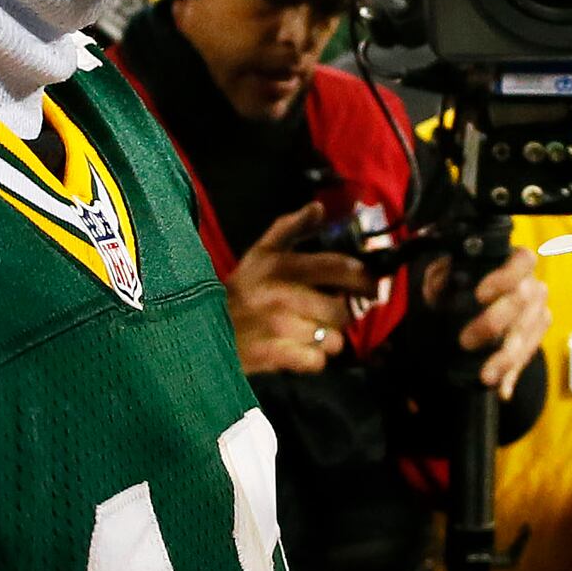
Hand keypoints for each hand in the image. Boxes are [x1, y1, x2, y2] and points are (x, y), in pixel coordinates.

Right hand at [227, 204, 369, 376]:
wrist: (200, 326)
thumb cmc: (240, 289)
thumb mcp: (260, 252)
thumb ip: (291, 227)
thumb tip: (320, 208)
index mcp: (283, 265)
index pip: (338, 267)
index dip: (364, 277)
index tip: (371, 286)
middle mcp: (283, 295)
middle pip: (340, 310)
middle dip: (341, 315)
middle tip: (333, 315)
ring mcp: (279, 327)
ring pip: (331, 339)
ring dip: (328, 340)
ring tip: (314, 334)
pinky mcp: (273, 355)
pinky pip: (315, 362)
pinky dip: (314, 360)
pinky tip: (302, 352)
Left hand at [432, 247, 550, 399]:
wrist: (476, 302)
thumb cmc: (462, 283)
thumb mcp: (448, 275)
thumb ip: (442, 278)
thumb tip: (439, 287)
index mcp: (516, 262)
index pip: (523, 261)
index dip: (505, 277)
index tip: (480, 294)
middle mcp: (532, 286)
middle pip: (523, 302)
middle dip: (494, 323)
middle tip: (465, 341)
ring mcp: (538, 313)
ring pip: (527, 335)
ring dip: (506, 358)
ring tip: (485, 376)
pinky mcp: (536, 337)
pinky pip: (528, 357)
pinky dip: (513, 374)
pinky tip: (502, 388)